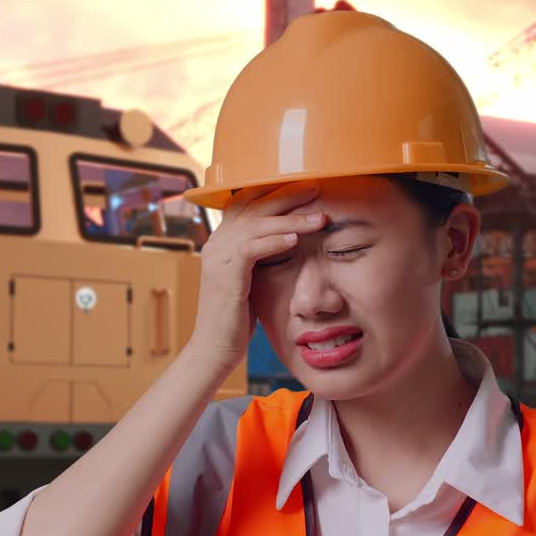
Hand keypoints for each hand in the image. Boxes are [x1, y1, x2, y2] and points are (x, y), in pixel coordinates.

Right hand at [186, 181, 324, 368]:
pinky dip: (274, 241)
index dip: (274, 191)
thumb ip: (263, 257)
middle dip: (287, 195)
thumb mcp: (252, 279)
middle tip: (317, 187)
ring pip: (257, 224)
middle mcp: (217, 243)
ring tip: (320, 218)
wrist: (214, 348)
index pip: (246, 202)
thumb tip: (289, 240)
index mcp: (221, 240)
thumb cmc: (237, 318)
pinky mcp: (225, 275)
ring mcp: (218, 257)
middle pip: (253, 205)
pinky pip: (252, 248)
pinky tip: (295, 238)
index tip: (305, 186)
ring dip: (292, 218)